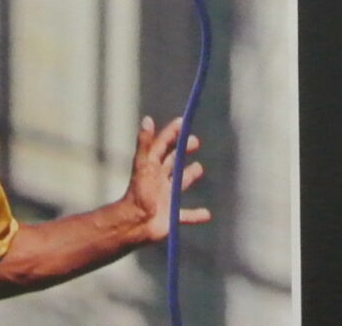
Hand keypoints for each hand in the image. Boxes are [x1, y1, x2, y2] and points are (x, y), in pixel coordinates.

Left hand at [121, 116, 209, 242]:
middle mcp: (160, 180)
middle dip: (183, 150)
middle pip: (172, 161)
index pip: (163, 145)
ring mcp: (166, 198)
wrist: (134, 224)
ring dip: (188, 176)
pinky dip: (196, 215)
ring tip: (199, 168)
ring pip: (179, 184)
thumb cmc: (138, 194)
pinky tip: (207, 214)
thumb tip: (147, 119)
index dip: (172, 133)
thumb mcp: (143, 166)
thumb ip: (145, 143)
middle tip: (195, 142)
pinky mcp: (172, 216)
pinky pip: (186, 215)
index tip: (183, 122)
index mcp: (152, 167)